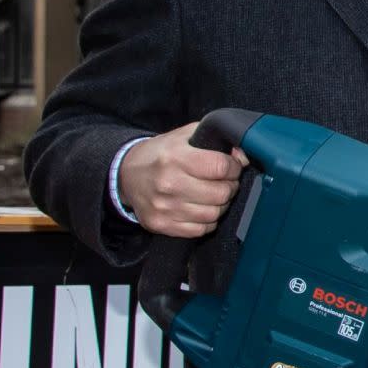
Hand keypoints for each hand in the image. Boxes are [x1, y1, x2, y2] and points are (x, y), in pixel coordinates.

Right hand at [119, 123, 248, 236]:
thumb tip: (242, 154)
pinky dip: (207, 221)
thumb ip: (213, 140)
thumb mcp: (183, 137)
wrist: (126, 176)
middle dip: (229, 186)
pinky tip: (200, 209)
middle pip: (221, 193)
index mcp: (175, 157)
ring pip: (214, 214)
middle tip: (223, 182)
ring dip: (220, 205)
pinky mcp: (161, 224)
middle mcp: (169, 183)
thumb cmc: (160, 155)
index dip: (233, 167)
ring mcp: (164, 207)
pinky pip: (201, 230)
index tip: (231, 166)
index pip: (221, 167)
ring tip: (212, 195)